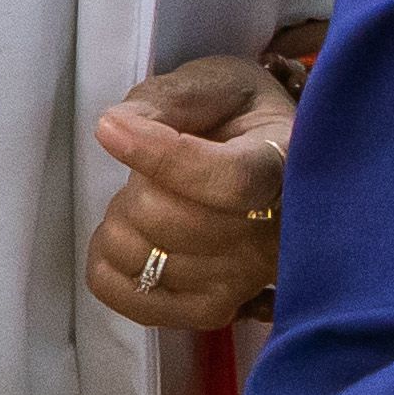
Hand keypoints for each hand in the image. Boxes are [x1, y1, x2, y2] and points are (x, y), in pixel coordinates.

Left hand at [89, 51, 295, 328]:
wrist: (266, 164)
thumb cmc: (237, 119)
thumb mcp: (214, 85)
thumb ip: (169, 100)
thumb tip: (118, 126)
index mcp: (285, 165)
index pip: (228, 179)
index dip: (163, 157)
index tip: (110, 129)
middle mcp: (277, 234)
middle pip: (171, 221)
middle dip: (134, 187)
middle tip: (147, 172)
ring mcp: (245, 279)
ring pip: (145, 260)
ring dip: (121, 224)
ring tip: (148, 203)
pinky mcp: (214, 309)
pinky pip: (134, 300)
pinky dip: (109, 268)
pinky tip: (129, 240)